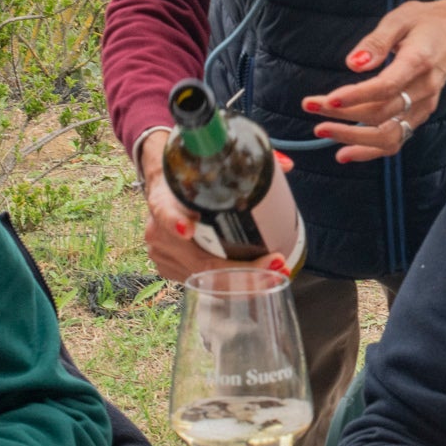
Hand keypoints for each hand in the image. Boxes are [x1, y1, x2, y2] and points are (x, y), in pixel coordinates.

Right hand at [137, 131, 290, 284]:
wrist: (163, 191)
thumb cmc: (190, 180)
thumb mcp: (208, 165)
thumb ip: (246, 161)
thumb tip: (286, 165)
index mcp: (164, 201)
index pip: (165, 212)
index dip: (176, 222)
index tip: (190, 229)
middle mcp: (159, 234)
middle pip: (201, 261)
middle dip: (243, 269)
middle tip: (276, 262)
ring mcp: (162, 256)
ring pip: (205, 278)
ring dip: (243, 282)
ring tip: (274, 273)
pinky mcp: (169, 270)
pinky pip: (202, 283)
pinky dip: (231, 284)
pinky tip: (256, 280)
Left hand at [305, 0, 445, 164]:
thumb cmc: (424, 22)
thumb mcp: (400, 18)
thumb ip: (376, 41)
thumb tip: (354, 64)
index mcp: (418, 62)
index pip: (387, 87)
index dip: (356, 97)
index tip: (328, 100)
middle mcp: (424, 89)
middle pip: (382, 113)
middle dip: (343, 114)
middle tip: (311, 106)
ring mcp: (425, 106)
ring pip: (389, 134)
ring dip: (353, 138)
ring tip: (322, 131)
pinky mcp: (420, 115)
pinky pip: (396, 140)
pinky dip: (370, 150)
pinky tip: (345, 152)